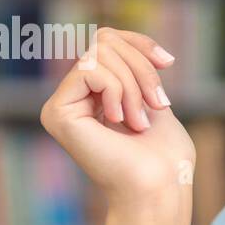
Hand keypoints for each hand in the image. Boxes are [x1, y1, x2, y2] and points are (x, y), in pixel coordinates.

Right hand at [40, 27, 196, 206]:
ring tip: (140, 122)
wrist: (160, 187)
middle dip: (141, 68)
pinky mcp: (57, 113)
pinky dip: (117, 90)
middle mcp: (72, 98)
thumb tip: (116, 38)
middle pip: (104, 41)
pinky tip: (120, 122)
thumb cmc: (165, 155)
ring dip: (134, 85)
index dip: (139, 43)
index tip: (167, 62)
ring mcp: (61, 106)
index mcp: (93, 95)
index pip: (107, 41)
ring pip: (99, 53)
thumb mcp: (152, 99)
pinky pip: (91, 70)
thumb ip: (133, 71)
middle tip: (158, 104)